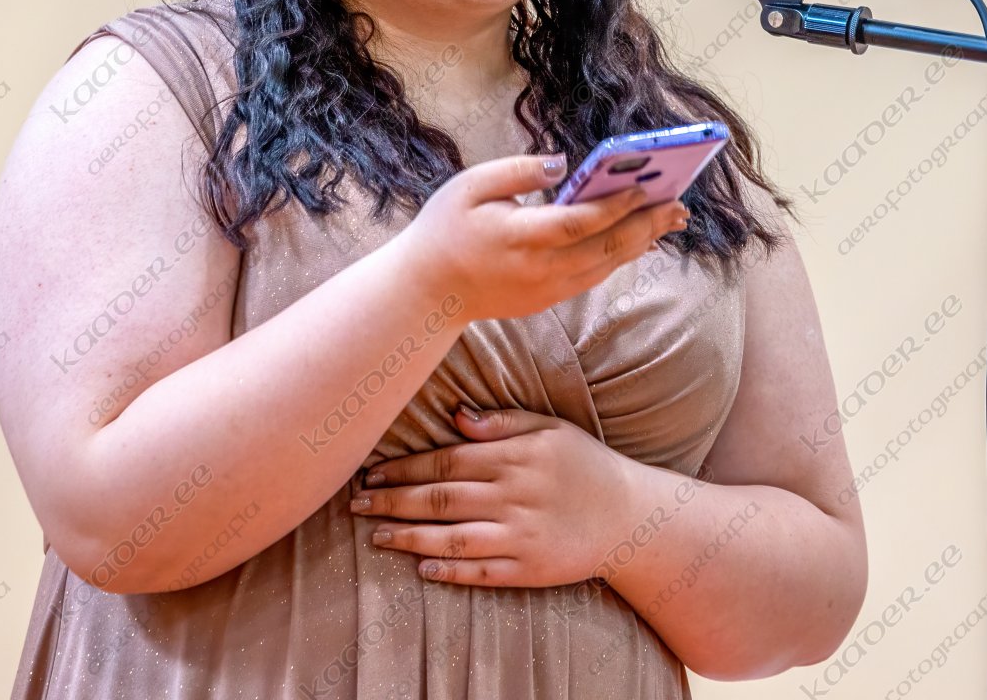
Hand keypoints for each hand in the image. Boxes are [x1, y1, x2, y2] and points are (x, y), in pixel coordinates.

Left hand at [353, 406, 644, 586]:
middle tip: (356, 503)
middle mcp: (512, 496)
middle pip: (438, 499)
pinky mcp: (529, 569)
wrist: (630, 516)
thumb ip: (502, 421)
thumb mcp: (550, 428)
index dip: (402, 468)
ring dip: (407, 537)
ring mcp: (519, 535)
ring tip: (376, 536)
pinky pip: (480, 572)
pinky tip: (421, 566)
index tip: (371, 471)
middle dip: (391, 501)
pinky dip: (448, 571)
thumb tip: (455, 415)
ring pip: (450, 538)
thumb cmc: (586, 465)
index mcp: (513, 457)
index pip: (444, 460)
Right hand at [393, 154, 687, 323]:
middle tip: (681, 204)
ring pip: (607, 264)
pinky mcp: (548, 298)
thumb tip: (563, 163)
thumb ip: (516, 170)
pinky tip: (640, 239)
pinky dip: (622, 256)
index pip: (578, 222)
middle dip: (648, 225)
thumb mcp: (469, 185)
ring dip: (643, 241)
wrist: (427, 291)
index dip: (615, 205)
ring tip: (672, 219)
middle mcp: (539, 269)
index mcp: (518, 237)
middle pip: (606, 248)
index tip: (646, 185)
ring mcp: (546, 289)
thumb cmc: (445, 229)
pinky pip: (595, 275)